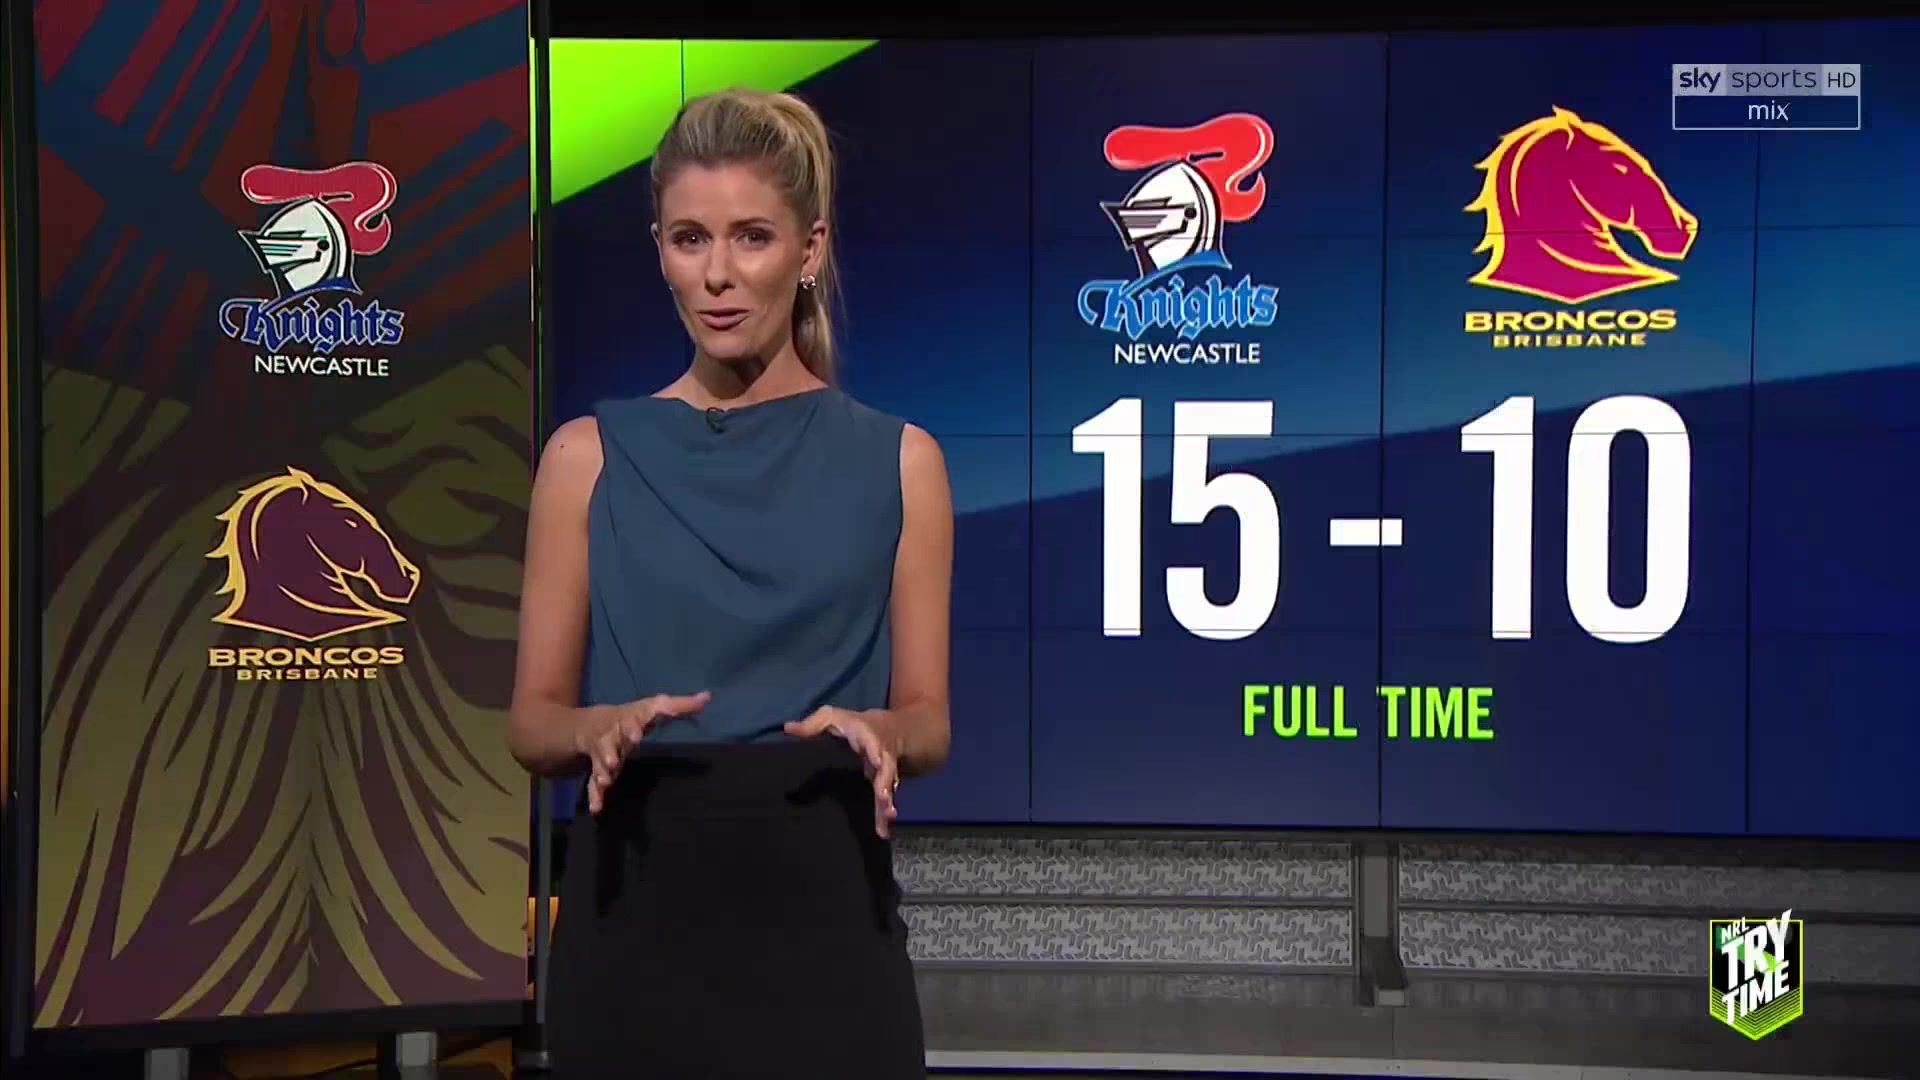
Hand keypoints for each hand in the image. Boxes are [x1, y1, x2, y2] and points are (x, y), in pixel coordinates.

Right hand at [577, 692, 709, 813]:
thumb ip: (679, 706)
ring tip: (605, 782)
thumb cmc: (633, 717)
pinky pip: (592, 784)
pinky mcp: (598, 771)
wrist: (592, 724)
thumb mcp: (654, 707)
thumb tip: (707, 697)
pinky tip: (597, 808)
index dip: (633, 729)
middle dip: (610, 752)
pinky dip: (595, 796)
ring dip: (602, 773)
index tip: (637, 736)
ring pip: (599, 764)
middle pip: (608, 743)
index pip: (630, 723)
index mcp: (626, 721)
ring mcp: (602, 756)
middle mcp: (611, 738)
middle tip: (613, 762)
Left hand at [785, 706, 900, 836]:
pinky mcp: (884, 785)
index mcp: (866, 735)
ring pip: (888, 786)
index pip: (871, 741)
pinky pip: (885, 800)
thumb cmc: (853, 724)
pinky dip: (883, 815)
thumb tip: (787, 729)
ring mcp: (884, 771)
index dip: (874, 750)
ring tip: (887, 817)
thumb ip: (813, 724)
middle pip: (885, 768)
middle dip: (885, 782)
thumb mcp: (833, 717)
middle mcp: (880, 754)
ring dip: (887, 802)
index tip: (876, 761)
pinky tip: (882, 831)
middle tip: (884, 798)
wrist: (889, 730)